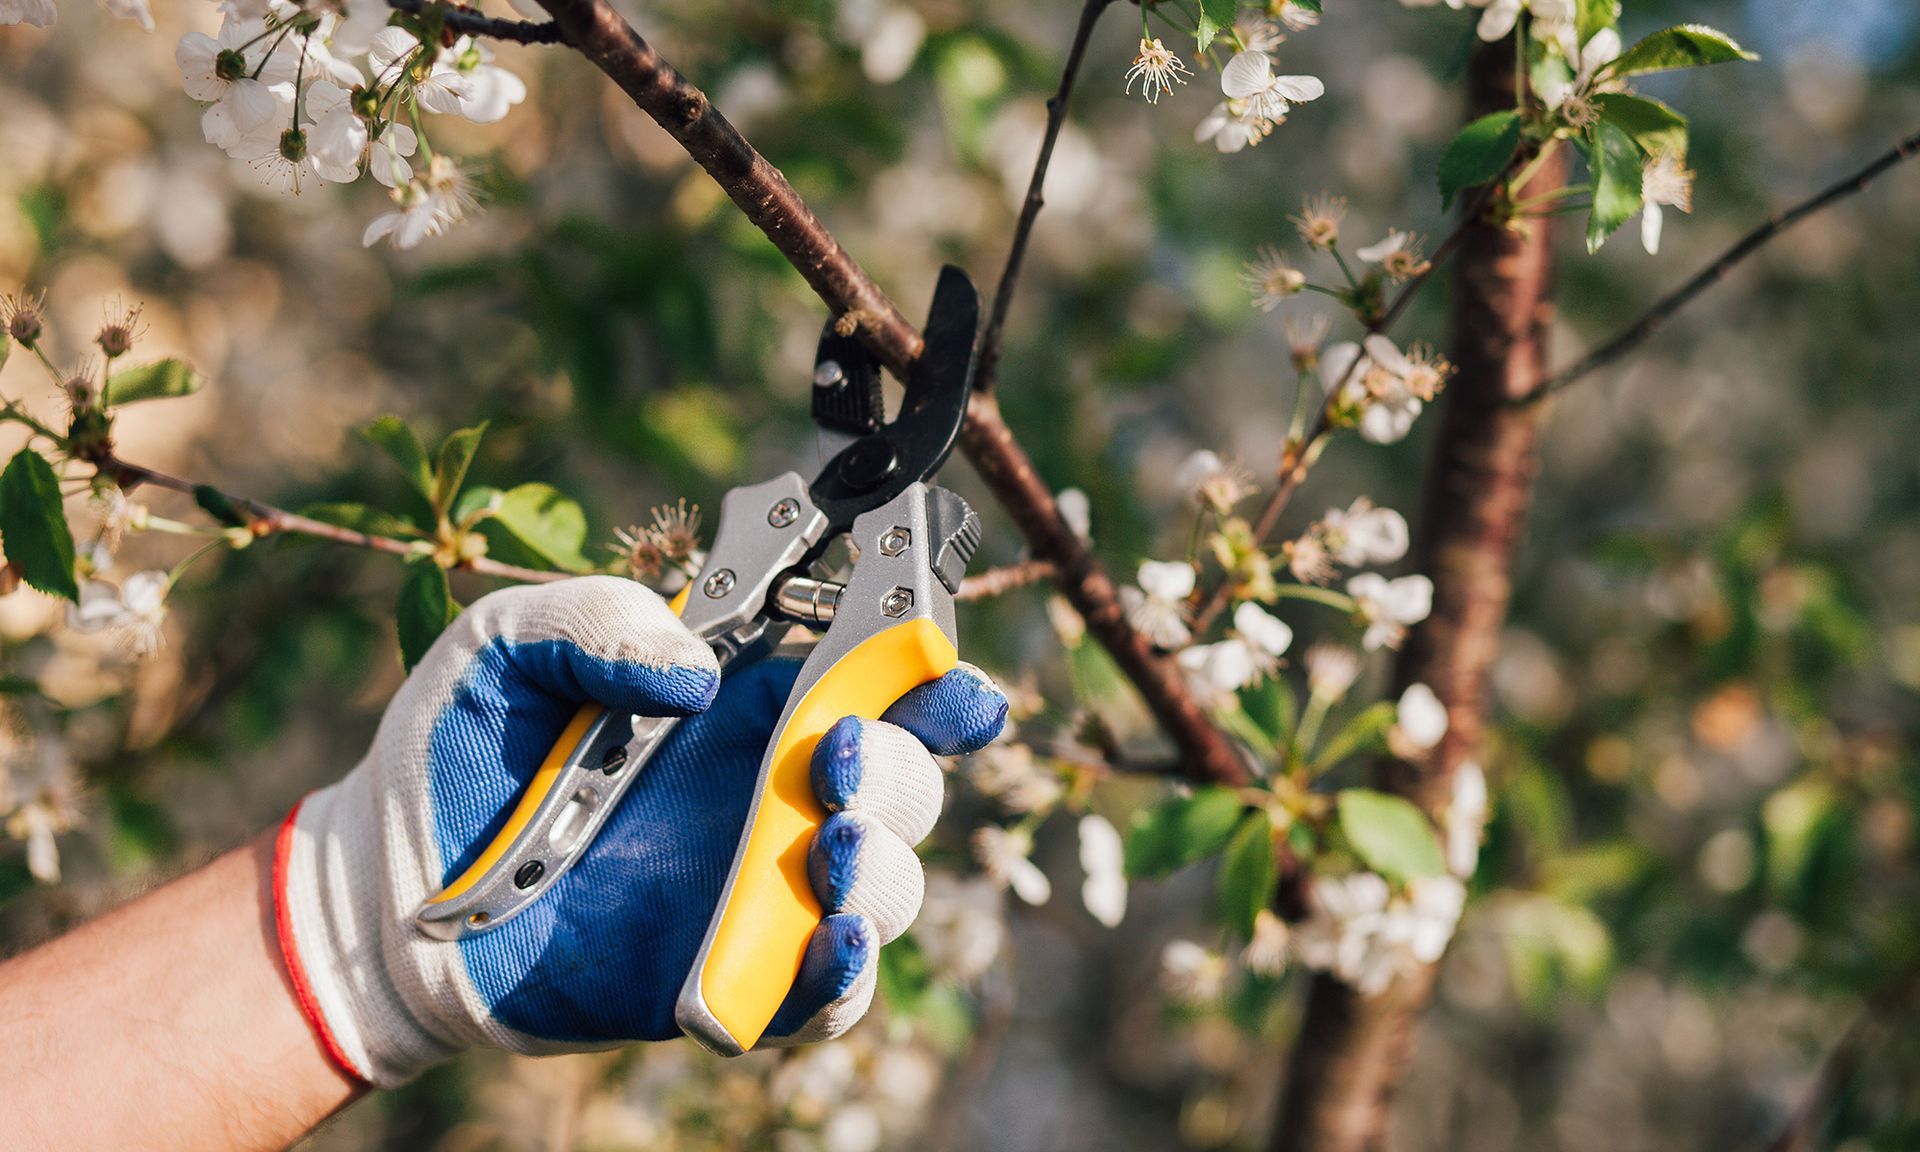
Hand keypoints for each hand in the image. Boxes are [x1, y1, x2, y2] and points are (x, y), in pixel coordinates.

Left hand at [275, 576, 1006, 1084]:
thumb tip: (697, 669)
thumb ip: (596, 620)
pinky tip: (831, 942)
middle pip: (906, 780)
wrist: (387, 890)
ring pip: (887, 885)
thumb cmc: (456, 751)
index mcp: (749, 700)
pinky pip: (824, 992)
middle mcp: (772, 791)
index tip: (951, 681)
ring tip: (832, 852)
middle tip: (839, 762)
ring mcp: (758, 888)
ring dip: (885, 868)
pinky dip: (846, 975)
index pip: (877, 680)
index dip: (935, 678)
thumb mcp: (505, 646)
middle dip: (903, 770)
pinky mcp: (729, 974)